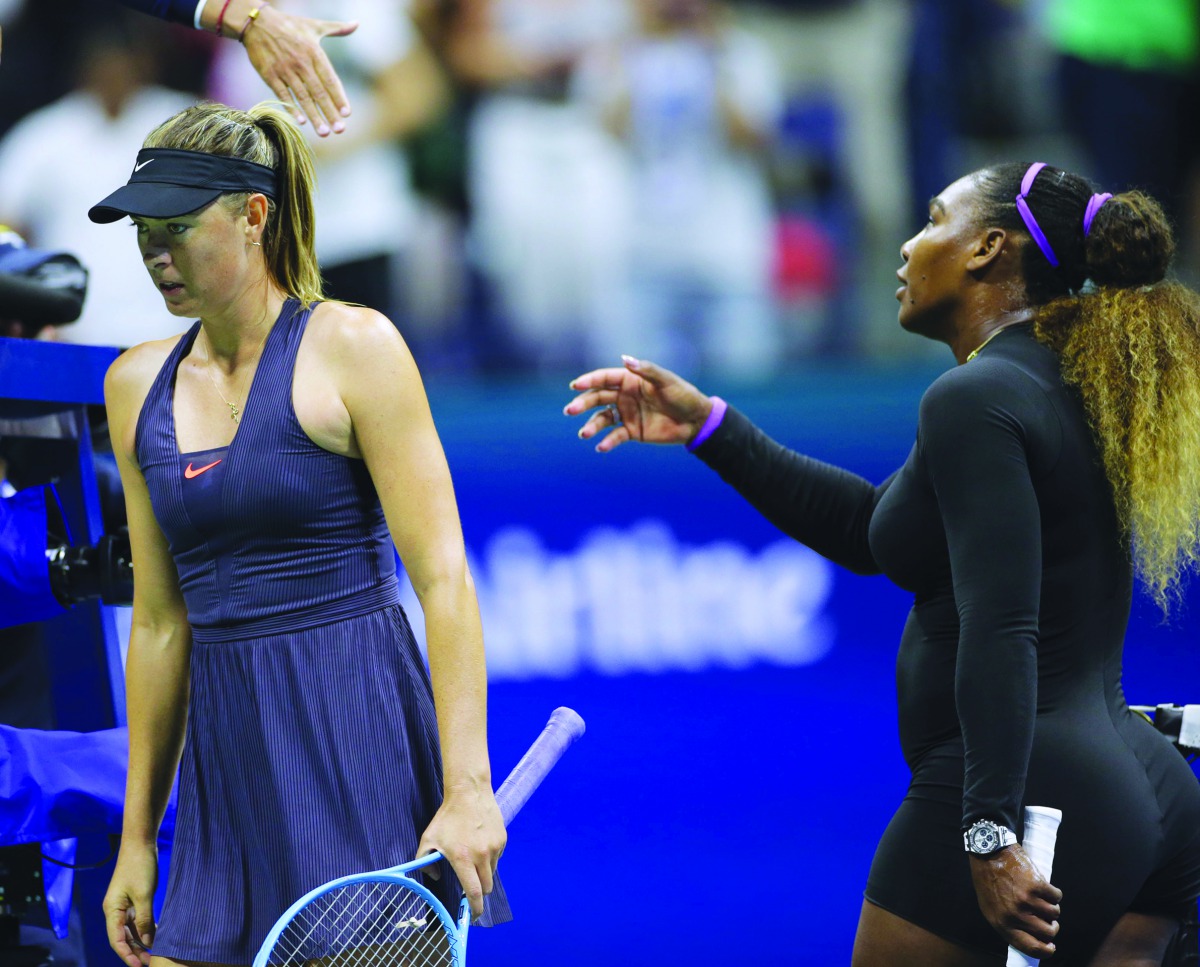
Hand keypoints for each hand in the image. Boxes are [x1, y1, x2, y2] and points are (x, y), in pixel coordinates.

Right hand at [102, 842, 158, 966]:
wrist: (140, 843)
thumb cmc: (140, 866)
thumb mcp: (144, 895)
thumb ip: (144, 919)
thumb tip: (146, 941)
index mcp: (112, 910)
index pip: (117, 940)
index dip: (127, 955)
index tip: (140, 966)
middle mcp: (115, 910)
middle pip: (123, 938)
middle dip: (135, 952)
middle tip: (150, 963)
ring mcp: (124, 905)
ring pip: (130, 930)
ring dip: (141, 942)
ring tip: (154, 954)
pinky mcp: (133, 899)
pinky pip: (137, 920)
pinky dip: (145, 929)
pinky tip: (156, 936)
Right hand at [241, 4, 357, 135]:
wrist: (256, 22)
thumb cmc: (289, 25)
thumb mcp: (314, 25)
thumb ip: (337, 28)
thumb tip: (356, 24)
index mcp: (314, 52)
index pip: (330, 80)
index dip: (338, 97)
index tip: (347, 114)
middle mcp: (301, 63)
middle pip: (318, 93)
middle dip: (330, 113)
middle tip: (340, 130)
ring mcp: (285, 70)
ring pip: (302, 97)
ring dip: (313, 116)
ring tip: (324, 132)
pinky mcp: (270, 74)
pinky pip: (283, 94)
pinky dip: (291, 108)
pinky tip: (300, 121)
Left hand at [415, 789, 505, 919]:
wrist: (469, 792)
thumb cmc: (447, 816)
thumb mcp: (429, 838)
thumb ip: (424, 862)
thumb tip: (431, 877)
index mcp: (463, 858)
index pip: (473, 892)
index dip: (475, 909)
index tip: (474, 916)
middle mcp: (482, 855)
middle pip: (486, 887)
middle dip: (479, 892)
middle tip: (471, 887)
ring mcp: (495, 847)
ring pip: (492, 872)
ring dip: (484, 872)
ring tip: (472, 856)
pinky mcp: (502, 840)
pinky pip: (497, 857)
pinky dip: (490, 858)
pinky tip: (480, 844)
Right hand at [564, 355, 712, 451]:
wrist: (695, 421)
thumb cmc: (683, 396)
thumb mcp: (666, 381)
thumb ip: (646, 370)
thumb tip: (624, 359)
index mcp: (630, 380)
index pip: (604, 379)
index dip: (589, 381)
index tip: (575, 386)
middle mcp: (624, 396)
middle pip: (598, 398)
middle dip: (583, 403)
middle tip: (570, 410)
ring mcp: (627, 414)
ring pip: (602, 418)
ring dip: (591, 425)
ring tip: (584, 434)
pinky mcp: (632, 432)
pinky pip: (615, 436)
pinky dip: (607, 442)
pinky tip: (601, 447)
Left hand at [970, 845, 1061, 958]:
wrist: (988, 852)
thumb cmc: (988, 880)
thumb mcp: (990, 908)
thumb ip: (1009, 925)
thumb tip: (1031, 939)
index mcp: (1002, 924)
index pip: (1031, 948)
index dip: (1046, 950)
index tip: (1051, 946)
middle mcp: (1015, 915)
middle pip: (1048, 933)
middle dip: (1052, 926)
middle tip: (1048, 918)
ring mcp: (1027, 900)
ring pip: (1055, 914)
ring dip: (1052, 907)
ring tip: (1041, 897)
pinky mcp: (1037, 885)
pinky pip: (1057, 896)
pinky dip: (1054, 893)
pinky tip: (1043, 886)